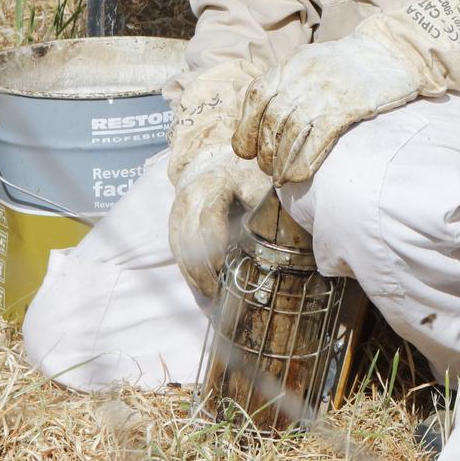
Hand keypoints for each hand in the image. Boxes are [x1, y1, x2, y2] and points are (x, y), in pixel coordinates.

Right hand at [167, 147, 271, 295]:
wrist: (213, 165)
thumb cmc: (244, 177)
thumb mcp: (258, 183)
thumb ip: (265, 204)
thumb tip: (285, 232)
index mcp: (214, 184)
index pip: (210, 216)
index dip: (215, 242)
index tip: (223, 266)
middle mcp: (190, 198)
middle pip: (191, 238)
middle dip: (204, 268)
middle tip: (220, 292)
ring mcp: (178, 212)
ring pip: (181, 249)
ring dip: (195, 275)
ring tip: (213, 295)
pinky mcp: (173, 225)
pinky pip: (177, 253)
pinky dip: (189, 272)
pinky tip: (202, 287)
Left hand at [231, 34, 420, 183]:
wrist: (392, 51)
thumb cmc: (351, 62)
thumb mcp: (312, 60)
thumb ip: (288, 82)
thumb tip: (264, 118)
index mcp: (291, 64)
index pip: (255, 97)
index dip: (245, 128)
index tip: (247, 150)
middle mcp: (302, 77)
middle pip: (271, 121)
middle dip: (265, 152)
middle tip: (267, 169)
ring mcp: (323, 93)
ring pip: (289, 135)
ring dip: (280, 162)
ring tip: (280, 177)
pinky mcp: (346, 108)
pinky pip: (316, 141)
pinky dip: (302, 163)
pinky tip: (297, 176)